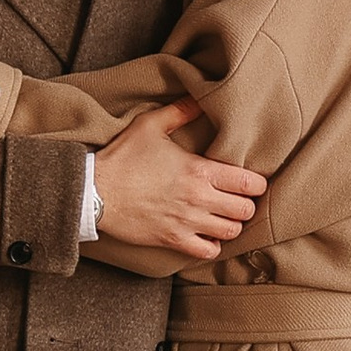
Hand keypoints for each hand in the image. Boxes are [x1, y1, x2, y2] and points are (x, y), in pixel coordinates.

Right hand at [91, 102, 266, 259]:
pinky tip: (206, 234)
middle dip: (246, 204)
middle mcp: (198, 199)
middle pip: (246, 210)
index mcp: (199, 170)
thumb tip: (199, 99)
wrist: (94, 192)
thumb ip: (179, 112)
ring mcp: (187, 222)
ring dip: (231, 224)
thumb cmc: (122, 158)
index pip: (250, 183)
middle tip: (237, 199)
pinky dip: (212, 245)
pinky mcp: (173, 240)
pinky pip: (208, 252)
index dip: (256, 183)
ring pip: (231, 232)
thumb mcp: (149, 125)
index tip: (250, 181)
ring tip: (223, 216)